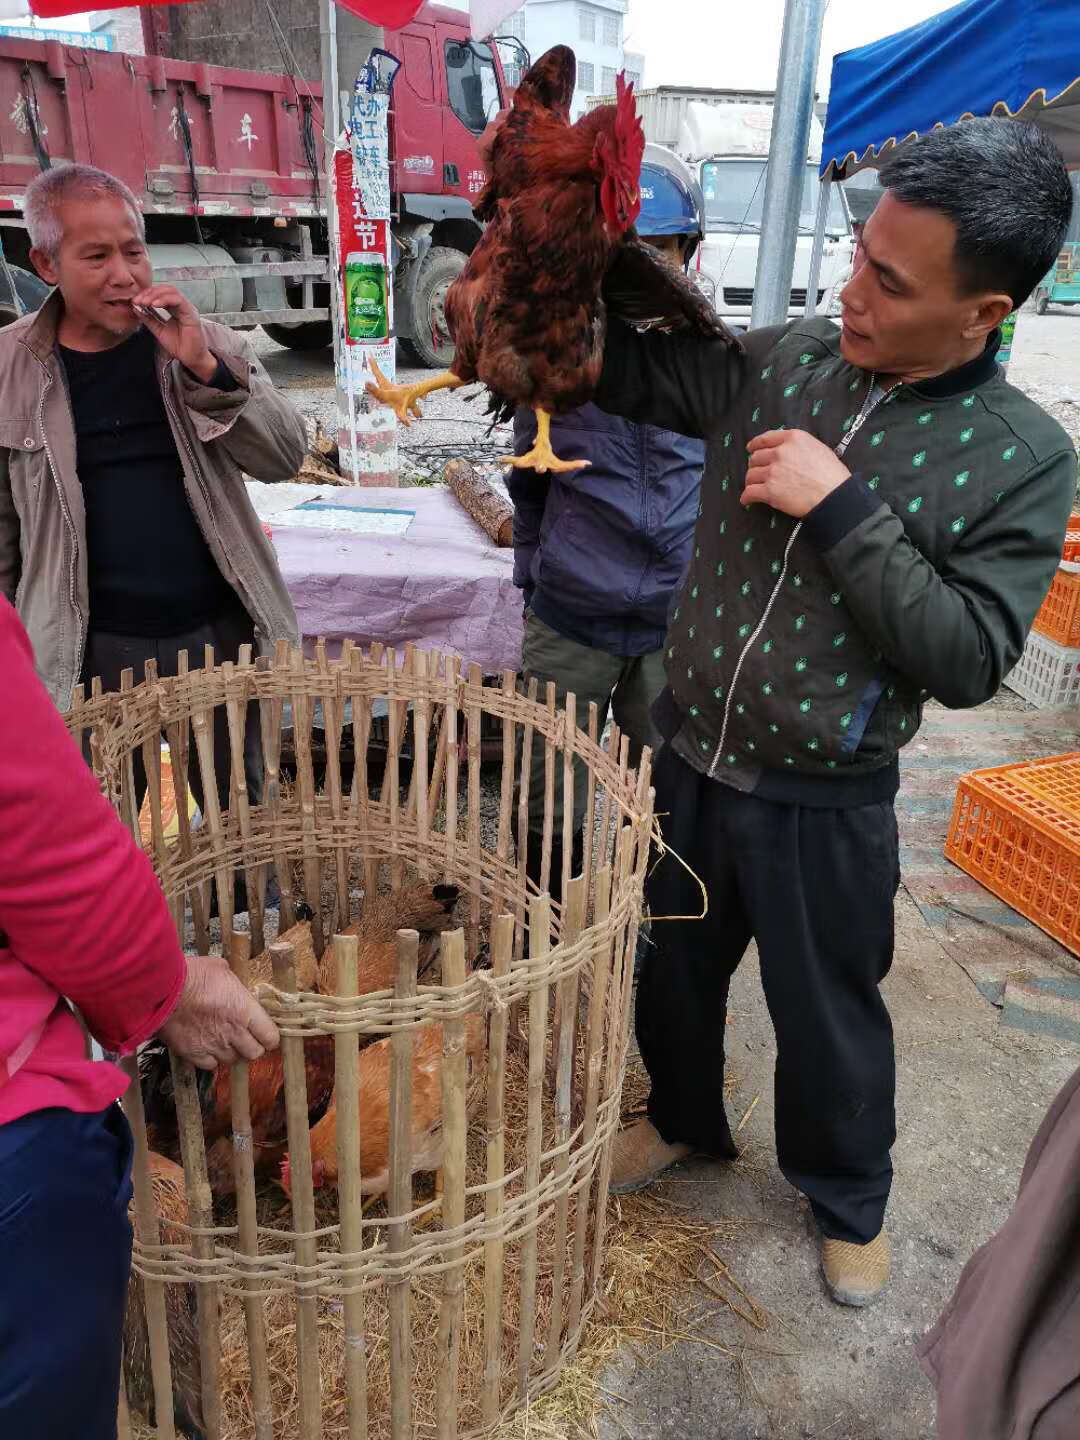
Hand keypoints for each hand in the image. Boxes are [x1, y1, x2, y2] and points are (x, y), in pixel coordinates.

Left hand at [131, 284, 216, 381]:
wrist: (191, 359)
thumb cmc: (179, 346)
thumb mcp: (158, 330)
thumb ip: (148, 318)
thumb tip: (135, 307)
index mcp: (175, 308)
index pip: (160, 294)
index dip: (146, 295)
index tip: (134, 302)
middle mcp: (182, 305)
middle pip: (165, 289)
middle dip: (149, 293)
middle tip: (137, 300)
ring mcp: (188, 308)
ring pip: (171, 291)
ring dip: (155, 295)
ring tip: (144, 302)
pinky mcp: (191, 314)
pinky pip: (178, 301)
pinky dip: (165, 300)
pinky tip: (154, 305)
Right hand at [159, 955, 278, 1069]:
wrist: (162, 992)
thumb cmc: (193, 975)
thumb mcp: (221, 969)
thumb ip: (233, 983)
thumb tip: (234, 985)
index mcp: (246, 1012)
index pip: (271, 1037)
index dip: (270, 1037)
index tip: (266, 1033)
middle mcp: (234, 1033)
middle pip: (255, 1053)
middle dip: (252, 1046)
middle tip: (245, 1037)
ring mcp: (214, 1046)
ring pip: (232, 1061)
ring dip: (231, 1052)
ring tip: (224, 1040)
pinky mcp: (194, 1054)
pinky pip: (210, 1066)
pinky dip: (211, 1059)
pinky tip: (207, 1046)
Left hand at [742, 429, 849, 517]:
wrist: (834, 496)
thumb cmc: (831, 474)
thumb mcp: (817, 447)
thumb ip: (797, 445)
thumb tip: (784, 449)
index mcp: (792, 438)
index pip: (765, 439)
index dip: (755, 445)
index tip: (751, 449)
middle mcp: (780, 453)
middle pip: (755, 458)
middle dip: (755, 465)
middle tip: (759, 473)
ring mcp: (773, 472)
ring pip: (751, 475)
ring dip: (752, 481)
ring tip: (756, 487)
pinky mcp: (769, 491)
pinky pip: (750, 492)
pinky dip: (747, 497)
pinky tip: (748, 500)